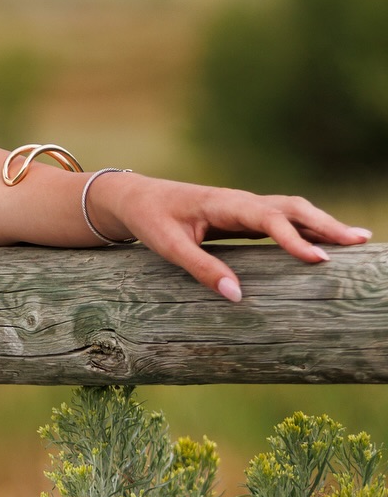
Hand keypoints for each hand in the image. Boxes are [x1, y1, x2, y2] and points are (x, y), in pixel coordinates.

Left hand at [94, 174, 371, 299]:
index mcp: (224, 203)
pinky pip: (283, 219)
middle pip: (292, 208)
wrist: (137, 198)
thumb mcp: (169, 246)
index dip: (294, 239)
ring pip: (293, 210)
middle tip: (359, 242)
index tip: (319, 259)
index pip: (267, 218)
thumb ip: (201, 269)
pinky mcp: (245, 216)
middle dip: (326, 225)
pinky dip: (309, 227)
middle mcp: (241, 201)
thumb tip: (237, 297)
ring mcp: (246, 207)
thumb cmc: (151, 220)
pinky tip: (328, 242)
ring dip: (324, 223)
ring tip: (358, 240)